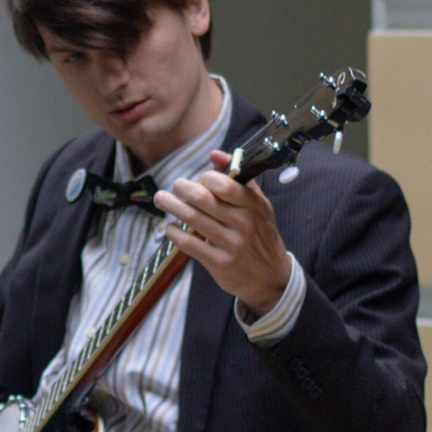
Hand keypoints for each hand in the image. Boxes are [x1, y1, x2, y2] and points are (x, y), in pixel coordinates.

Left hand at [156, 151, 293, 318]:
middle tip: (174, 186)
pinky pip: (188, 243)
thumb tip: (214, 154)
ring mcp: (231, 244)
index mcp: (253, 205)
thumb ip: (239, 178)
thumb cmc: (260, 235)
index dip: (204, 178)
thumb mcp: (259, 205)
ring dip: (171, 206)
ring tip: (162, 199)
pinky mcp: (219, 263)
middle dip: (181, 188)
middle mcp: (244, 224)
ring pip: (192, 219)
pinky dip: (174, 232)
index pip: (223, 183)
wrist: (270, 277)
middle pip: (202, 199)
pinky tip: (171, 227)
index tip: (199, 180)